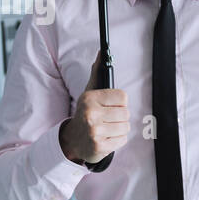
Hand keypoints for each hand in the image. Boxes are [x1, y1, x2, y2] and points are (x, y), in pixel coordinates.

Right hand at [58, 49, 129, 164]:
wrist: (73, 140)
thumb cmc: (86, 113)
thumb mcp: (89, 92)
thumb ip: (97, 72)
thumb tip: (101, 52)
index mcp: (89, 98)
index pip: (123, 97)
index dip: (120, 102)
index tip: (110, 106)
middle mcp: (90, 114)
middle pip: (126, 113)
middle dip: (120, 117)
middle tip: (108, 119)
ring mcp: (94, 131)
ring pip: (125, 127)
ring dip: (119, 129)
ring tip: (107, 129)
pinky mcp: (99, 147)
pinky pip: (122, 140)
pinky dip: (117, 140)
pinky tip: (106, 138)